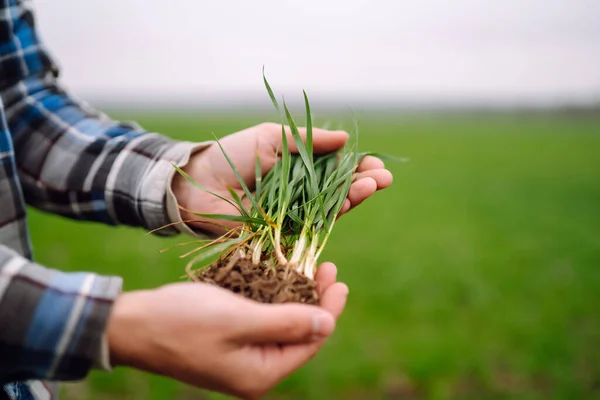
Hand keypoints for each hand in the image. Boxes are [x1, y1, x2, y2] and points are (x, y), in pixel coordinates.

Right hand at [107, 262, 347, 399]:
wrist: (132, 325)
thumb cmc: (183, 320)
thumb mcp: (239, 319)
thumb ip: (286, 324)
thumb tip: (328, 324)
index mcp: (261, 373)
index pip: (311, 340)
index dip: (330, 308)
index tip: (338, 278)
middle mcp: (255, 371)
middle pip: (300, 334)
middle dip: (316, 300)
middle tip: (327, 267)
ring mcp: (241, 358)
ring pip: (282, 325)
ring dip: (297, 296)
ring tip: (310, 268)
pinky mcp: (230, 342)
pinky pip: (262, 321)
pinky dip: (275, 299)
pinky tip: (282, 278)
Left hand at [172, 122, 392, 234]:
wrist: (198, 182)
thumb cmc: (231, 154)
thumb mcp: (272, 137)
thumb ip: (308, 140)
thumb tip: (345, 139)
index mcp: (300, 169)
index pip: (337, 170)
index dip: (358, 168)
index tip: (375, 164)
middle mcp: (301, 194)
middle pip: (340, 191)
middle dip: (363, 184)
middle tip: (382, 177)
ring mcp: (293, 215)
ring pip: (331, 210)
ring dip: (354, 198)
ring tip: (372, 185)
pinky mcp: (283, 234)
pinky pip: (311, 227)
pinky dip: (330, 217)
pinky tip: (347, 204)